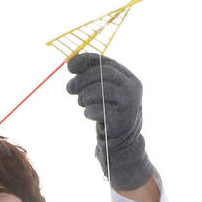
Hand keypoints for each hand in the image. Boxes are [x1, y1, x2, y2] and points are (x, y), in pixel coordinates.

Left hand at [66, 54, 151, 190]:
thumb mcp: (103, 91)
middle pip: (103, 74)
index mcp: (128, 77)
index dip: (85, 61)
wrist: (121, 141)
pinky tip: (89, 114)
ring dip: (85, 97)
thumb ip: (91, 76)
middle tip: (69, 88)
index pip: (105, 62)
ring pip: (100, 91)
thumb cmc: (108, 111)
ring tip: (82, 102)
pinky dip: (88, 111)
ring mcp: (129, 104)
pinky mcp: (122, 120)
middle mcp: (132, 88)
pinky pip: (98, 110)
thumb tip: (70, 63)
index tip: (69, 67)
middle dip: (82, 79)